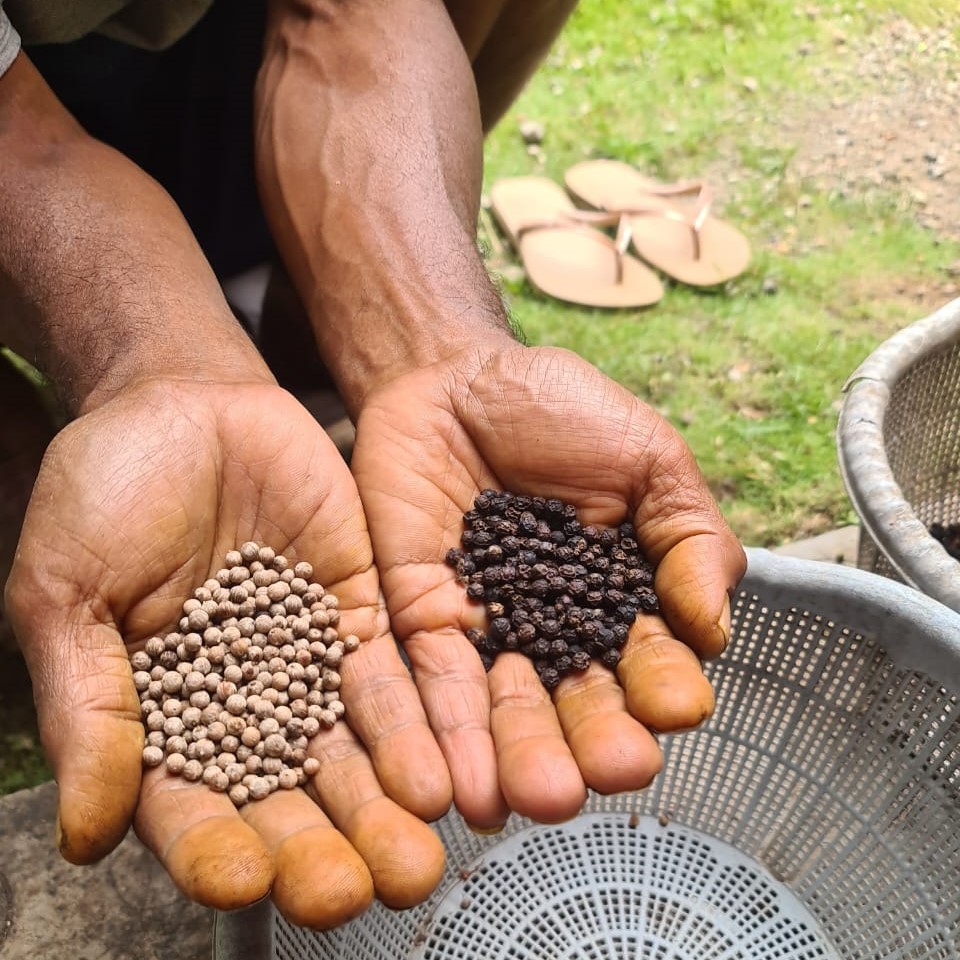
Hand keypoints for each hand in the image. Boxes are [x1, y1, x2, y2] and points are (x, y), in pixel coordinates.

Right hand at [4, 377, 450, 927]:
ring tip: (417, 860)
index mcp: (164, 716)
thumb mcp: (67, 592)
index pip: (190, 805)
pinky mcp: (360, 611)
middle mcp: (245, 704)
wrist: (185, 405)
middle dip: (322, 848)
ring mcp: (308, 660)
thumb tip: (85, 835)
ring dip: (383, 808)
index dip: (213, 847)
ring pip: (350, 751)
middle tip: (359, 894)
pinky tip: (436, 773)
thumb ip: (87, 705)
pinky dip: (411, 724)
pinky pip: (391, 677)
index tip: (245, 878)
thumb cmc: (104, 493)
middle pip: (287, 797)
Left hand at [351, 341, 745, 829]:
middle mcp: (553, 633)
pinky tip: (458, 784)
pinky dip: (443, 731)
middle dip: (590, 743)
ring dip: (518, 758)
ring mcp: (484, 630)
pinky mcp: (416, 619)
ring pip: (502, 710)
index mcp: (619, 601)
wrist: (458, 376)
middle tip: (602, 775)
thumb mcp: (649, 461)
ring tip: (531, 798)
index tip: (673, 707)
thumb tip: (715, 629)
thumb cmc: (565, 412)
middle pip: (574, 705)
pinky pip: (428, 680)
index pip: (646, 663)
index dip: (661, 688)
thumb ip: (689, 538)